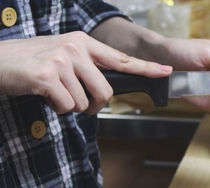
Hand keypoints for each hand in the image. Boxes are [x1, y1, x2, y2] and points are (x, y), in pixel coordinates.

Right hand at [0, 31, 171, 113]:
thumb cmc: (31, 62)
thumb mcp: (63, 56)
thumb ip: (88, 68)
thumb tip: (108, 89)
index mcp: (83, 43)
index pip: (121, 59)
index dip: (145, 68)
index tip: (166, 71)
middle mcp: (75, 49)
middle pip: (106, 92)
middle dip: (94, 105)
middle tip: (76, 101)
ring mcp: (62, 61)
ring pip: (85, 103)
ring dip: (71, 106)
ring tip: (53, 92)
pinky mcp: (48, 77)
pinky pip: (68, 107)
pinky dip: (57, 109)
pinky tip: (44, 95)